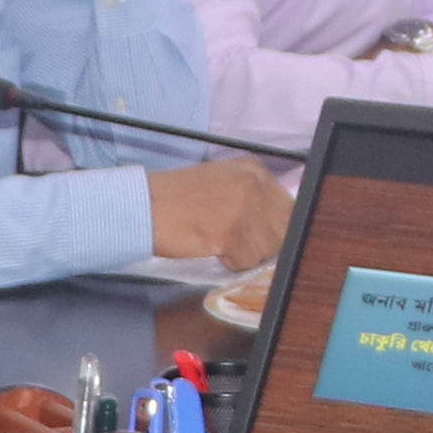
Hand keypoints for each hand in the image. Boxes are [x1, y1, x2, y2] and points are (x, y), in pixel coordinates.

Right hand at [141, 158, 290, 271]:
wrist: (144, 205)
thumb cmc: (178, 198)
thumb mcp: (224, 183)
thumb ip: (253, 198)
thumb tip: (281, 227)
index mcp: (254, 169)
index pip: (288, 208)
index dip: (273, 228)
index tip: (254, 234)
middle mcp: (254, 184)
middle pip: (284, 230)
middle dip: (263, 243)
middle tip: (235, 241)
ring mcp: (244, 208)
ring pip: (267, 249)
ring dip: (246, 254)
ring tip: (219, 241)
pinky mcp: (232, 233)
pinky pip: (246, 262)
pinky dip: (231, 263)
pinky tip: (212, 248)